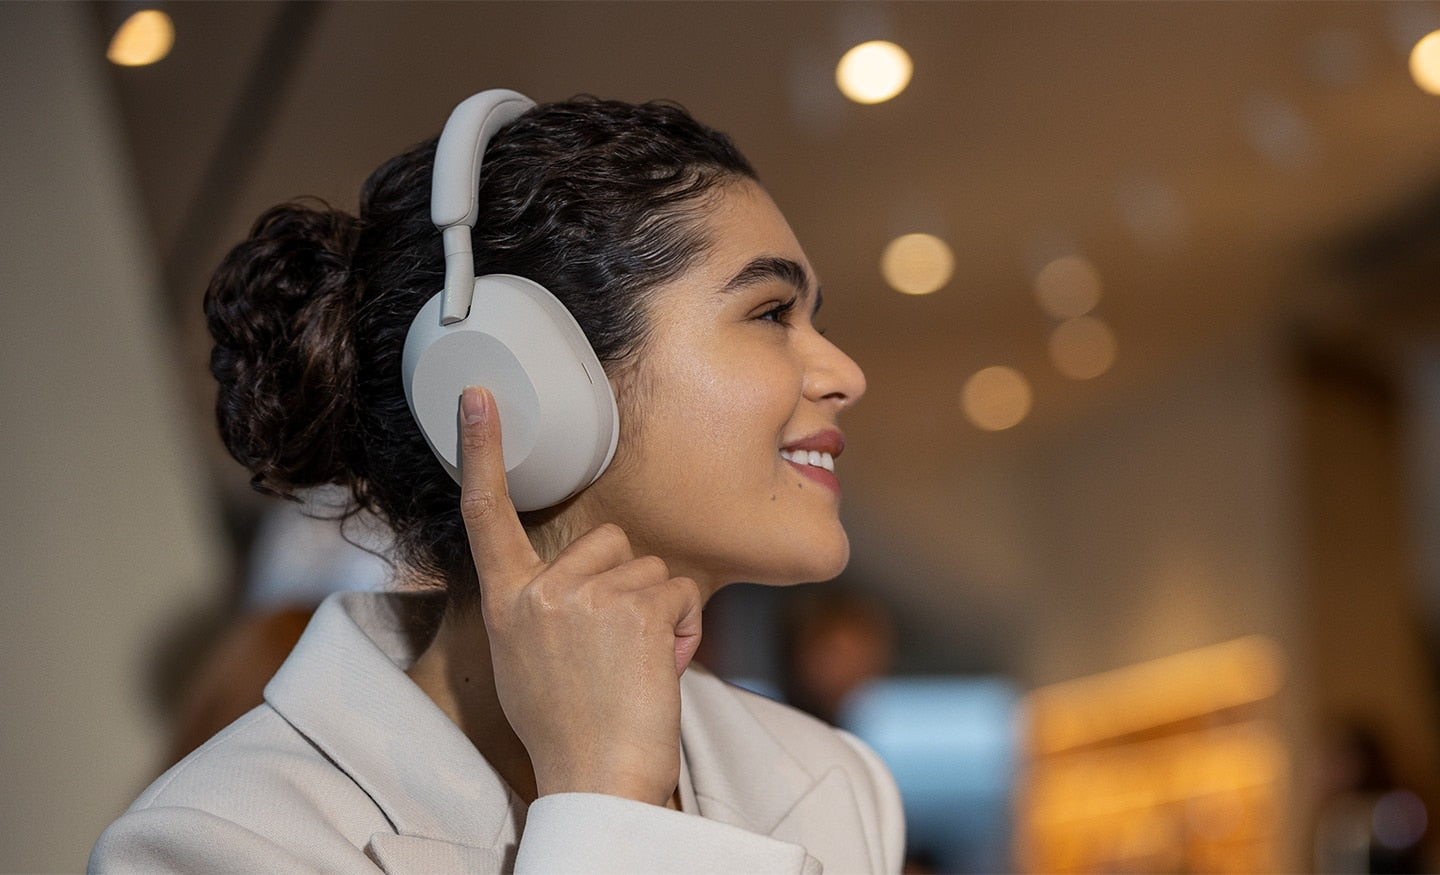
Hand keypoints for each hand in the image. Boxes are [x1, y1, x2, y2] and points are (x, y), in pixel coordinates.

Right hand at [457, 386, 702, 805]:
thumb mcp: (530, 658)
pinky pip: (680, 595)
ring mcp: (585, 597)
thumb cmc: (569, 726)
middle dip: (627, 585)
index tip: (478, 398)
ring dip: (658, 613)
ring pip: (651, 570)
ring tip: (633, 665)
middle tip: (615, 647)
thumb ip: (543, 607)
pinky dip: (685, 630)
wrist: (597, 778)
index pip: (486, 514)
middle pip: (609, 542)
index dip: (481, 451)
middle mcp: (539, 592)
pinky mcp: (634, 610)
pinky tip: (660, 667)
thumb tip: (576, 585)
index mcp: (506, 601)